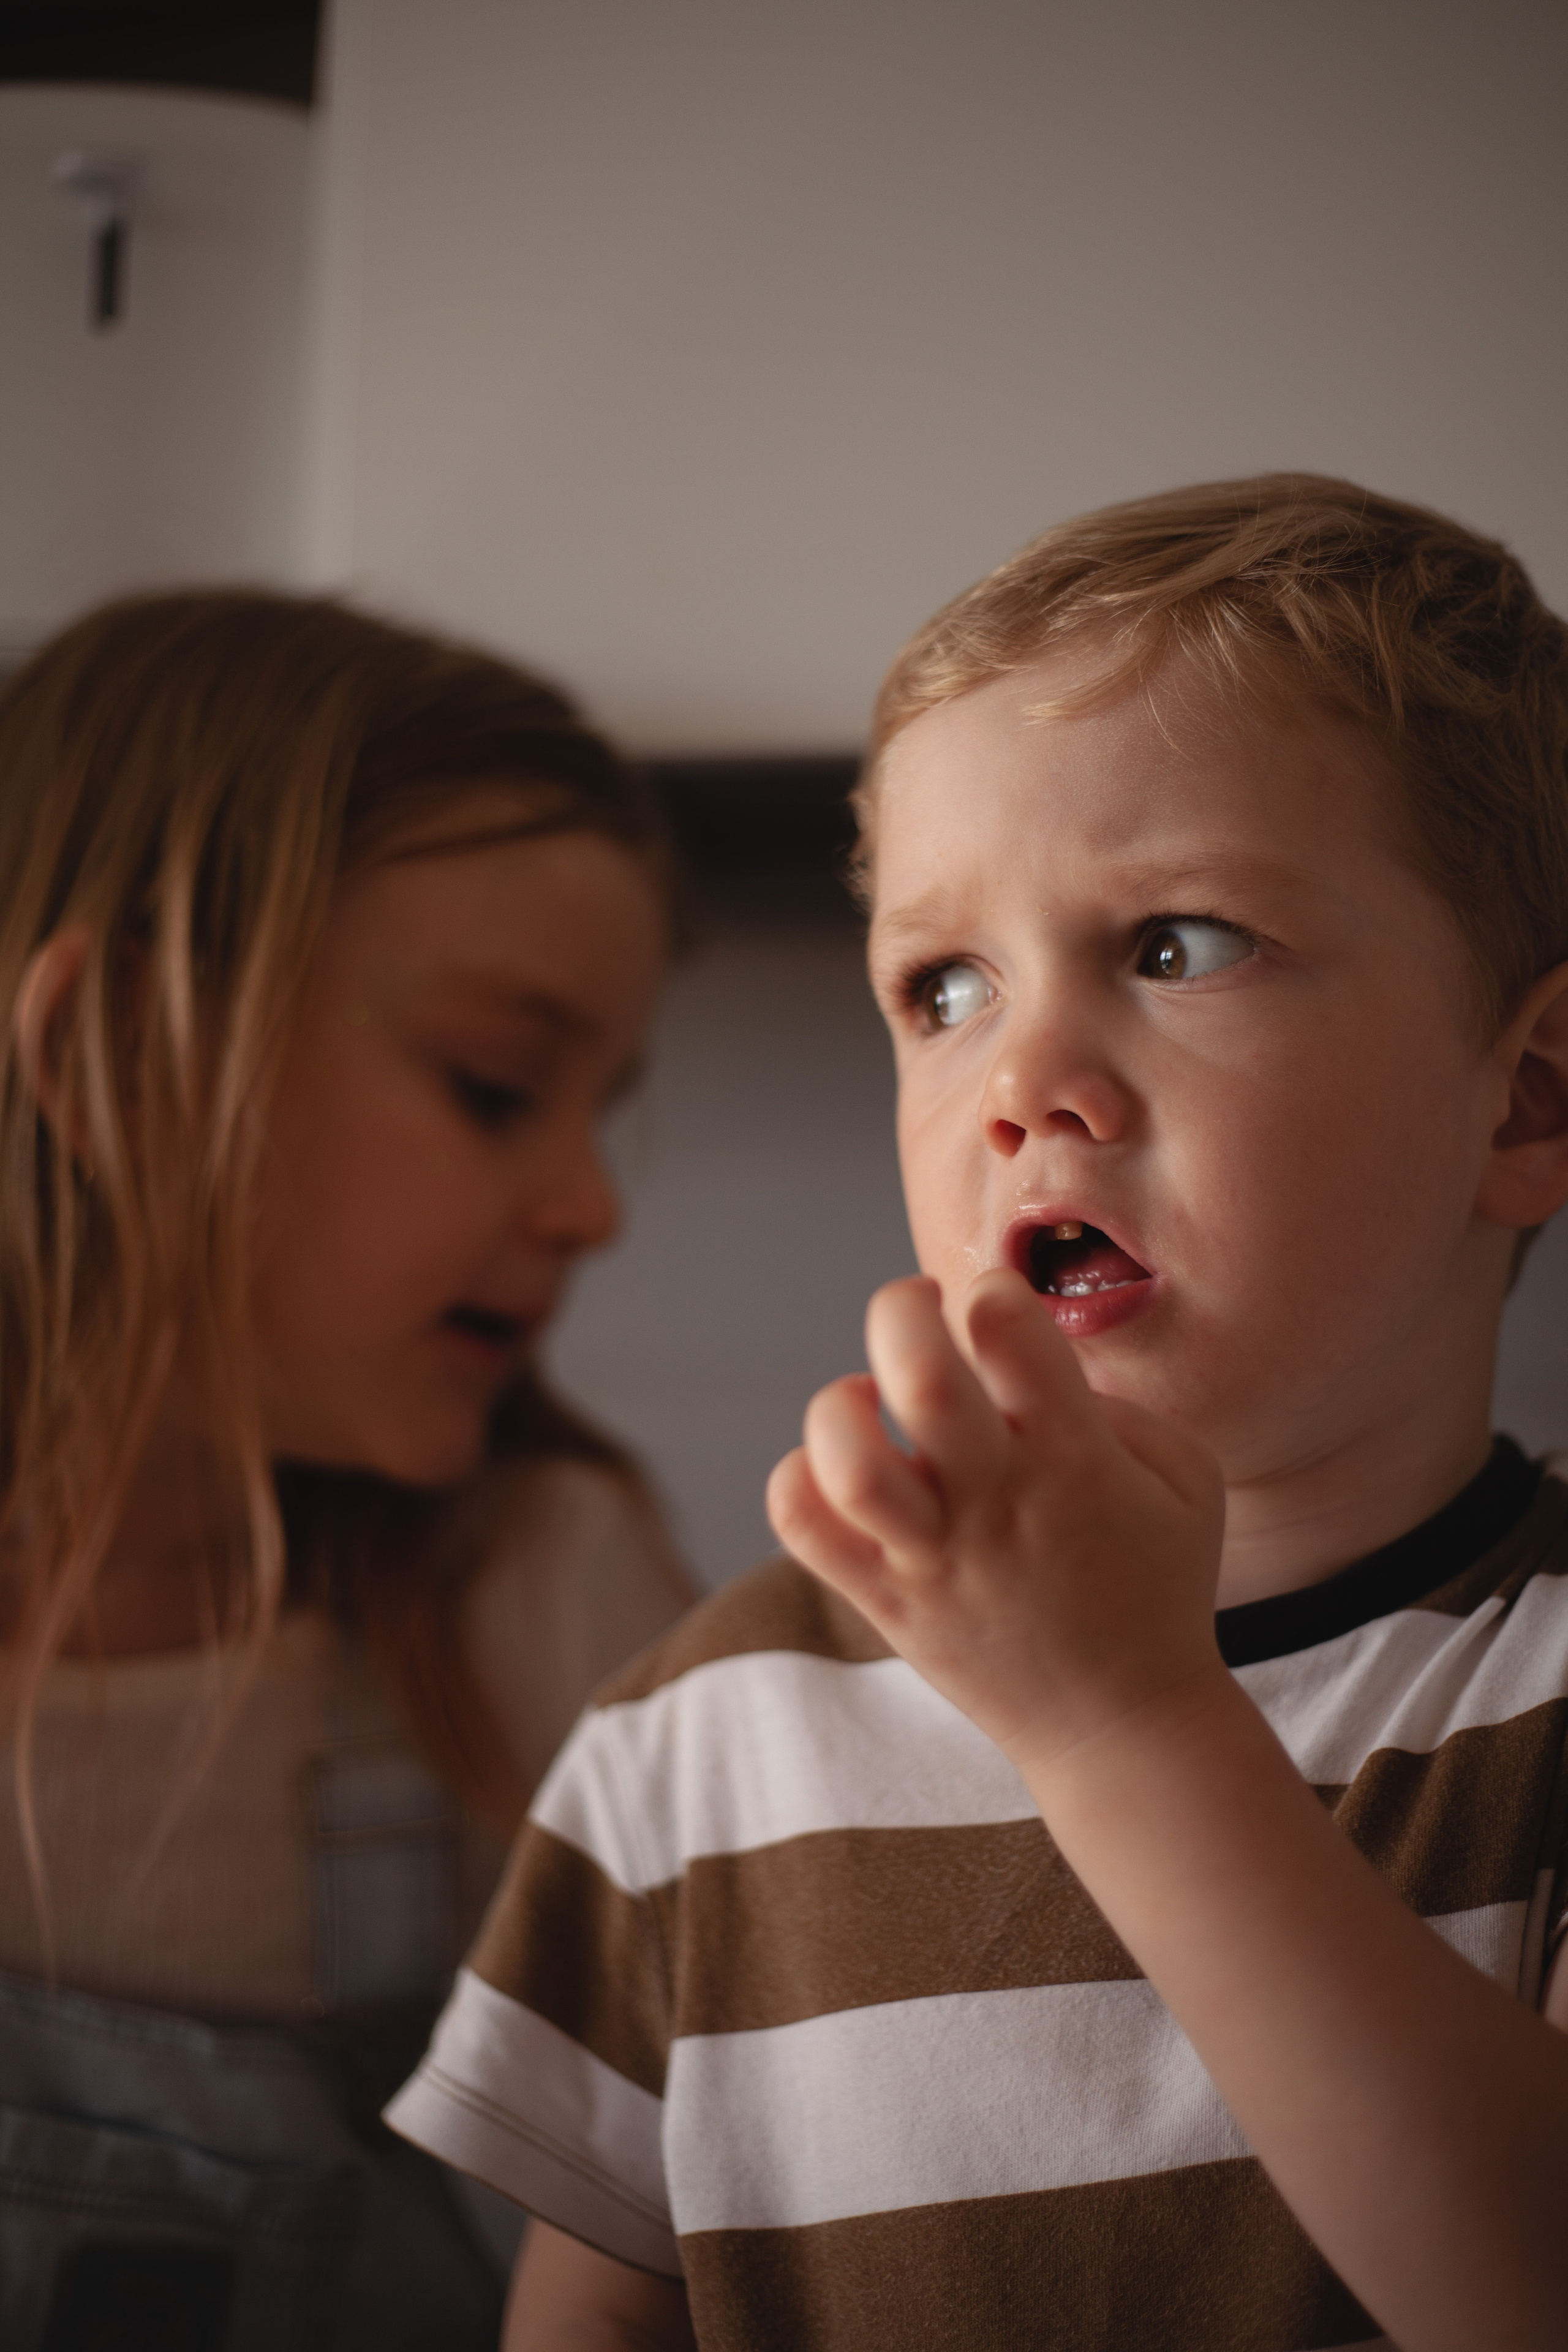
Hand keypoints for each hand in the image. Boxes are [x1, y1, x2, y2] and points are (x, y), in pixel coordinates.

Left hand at [767, 1269, 1227, 1776]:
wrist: (1124, 1728)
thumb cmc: (1155, 1586)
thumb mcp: (1187, 1478)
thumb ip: (1117, 1404)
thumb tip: (1026, 1357)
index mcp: (1077, 1459)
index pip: (1010, 1329)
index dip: (994, 1290)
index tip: (996, 1312)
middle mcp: (997, 1503)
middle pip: (918, 1376)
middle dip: (901, 1309)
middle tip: (916, 1314)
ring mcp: (933, 1558)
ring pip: (847, 1461)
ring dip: (840, 1404)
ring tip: (866, 1401)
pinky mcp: (886, 1604)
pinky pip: (801, 1526)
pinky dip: (799, 1475)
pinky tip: (843, 1469)